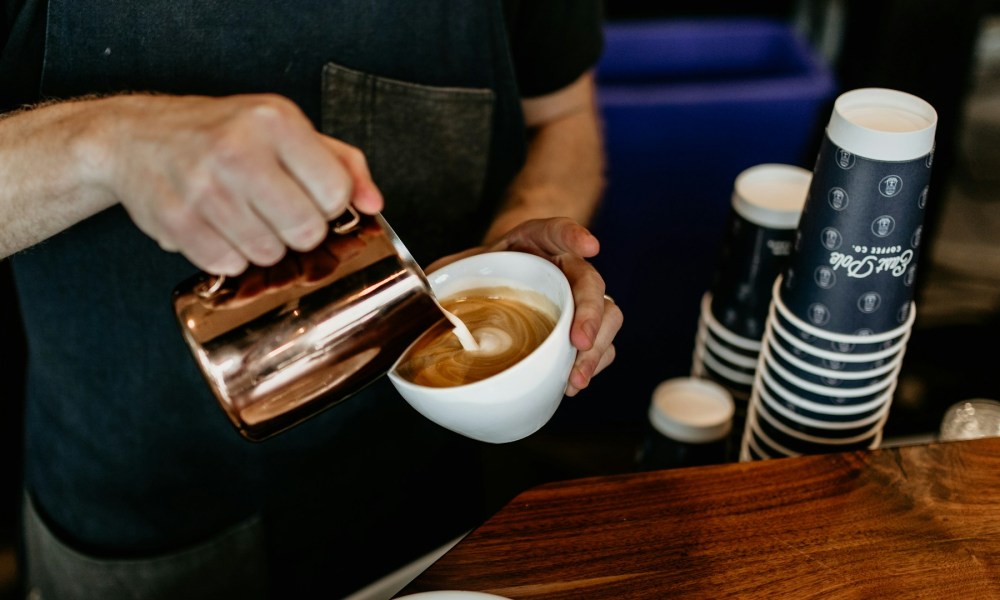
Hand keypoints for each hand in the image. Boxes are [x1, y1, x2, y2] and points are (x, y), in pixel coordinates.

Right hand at [92, 93, 382, 274]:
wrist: (134, 138)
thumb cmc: (220, 134)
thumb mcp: (283, 129)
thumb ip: (340, 162)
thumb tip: (374, 204)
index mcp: (274, 121)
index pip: (335, 192)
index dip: (329, 205)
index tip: (311, 197)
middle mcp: (238, 151)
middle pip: (306, 230)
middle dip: (300, 231)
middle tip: (279, 213)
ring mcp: (204, 188)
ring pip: (269, 253)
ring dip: (265, 246)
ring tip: (246, 217)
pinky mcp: (178, 222)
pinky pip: (230, 265)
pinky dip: (230, 255)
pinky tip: (219, 228)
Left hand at [427, 217, 622, 395]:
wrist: (495, 281)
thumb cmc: (480, 272)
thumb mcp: (458, 267)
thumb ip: (443, 278)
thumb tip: (422, 304)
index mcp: (536, 241)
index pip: (558, 230)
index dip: (574, 236)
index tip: (589, 247)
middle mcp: (566, 266)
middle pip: (591, 282)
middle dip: (591, 313)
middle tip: (580, 342)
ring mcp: (579, 297)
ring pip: (608, 315)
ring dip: (597, 349)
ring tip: (576, 379)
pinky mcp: (583, 325)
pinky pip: (601, 344)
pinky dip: (592, 365)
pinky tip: (572, 384)